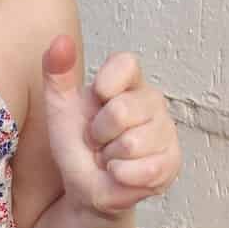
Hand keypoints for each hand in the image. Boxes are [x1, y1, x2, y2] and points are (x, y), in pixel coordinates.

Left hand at [41, 36, 181, 215]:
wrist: (86, 188)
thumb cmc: (77, 145)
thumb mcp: (60, 108)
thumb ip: (57, 72)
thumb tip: (61, 40)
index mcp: (127, 82)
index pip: (126, 64)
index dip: (107, 83)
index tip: (97, 99)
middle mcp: (152, 101)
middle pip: (121, 111)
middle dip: (99, 134)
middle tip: (99, 141)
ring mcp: (165, 132)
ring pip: (132, 143)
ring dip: (110, 158)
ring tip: (110, 158)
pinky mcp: (171, 162)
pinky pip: (144, 169)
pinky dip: (122, 176)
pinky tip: (121, 174)